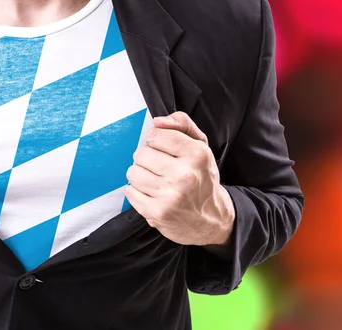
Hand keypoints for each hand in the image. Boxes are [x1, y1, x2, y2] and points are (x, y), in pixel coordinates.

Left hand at [125, 111, 234, 245]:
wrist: (211, 220)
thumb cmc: (202, 178)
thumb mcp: (201, 146)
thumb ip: (182, 125)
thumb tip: (158, 121)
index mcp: (197, 154)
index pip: (155, 135)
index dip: (155, 141)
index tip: (163, 149)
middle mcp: (185, 174)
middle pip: (141, 153)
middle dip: (146, 158)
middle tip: (159, 167)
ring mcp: (170, 195)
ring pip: (133, 172)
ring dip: (140, 175)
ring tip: (155, 180)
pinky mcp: (157, 212)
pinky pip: (130, 192)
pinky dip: (137, 192)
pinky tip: (153, 194)